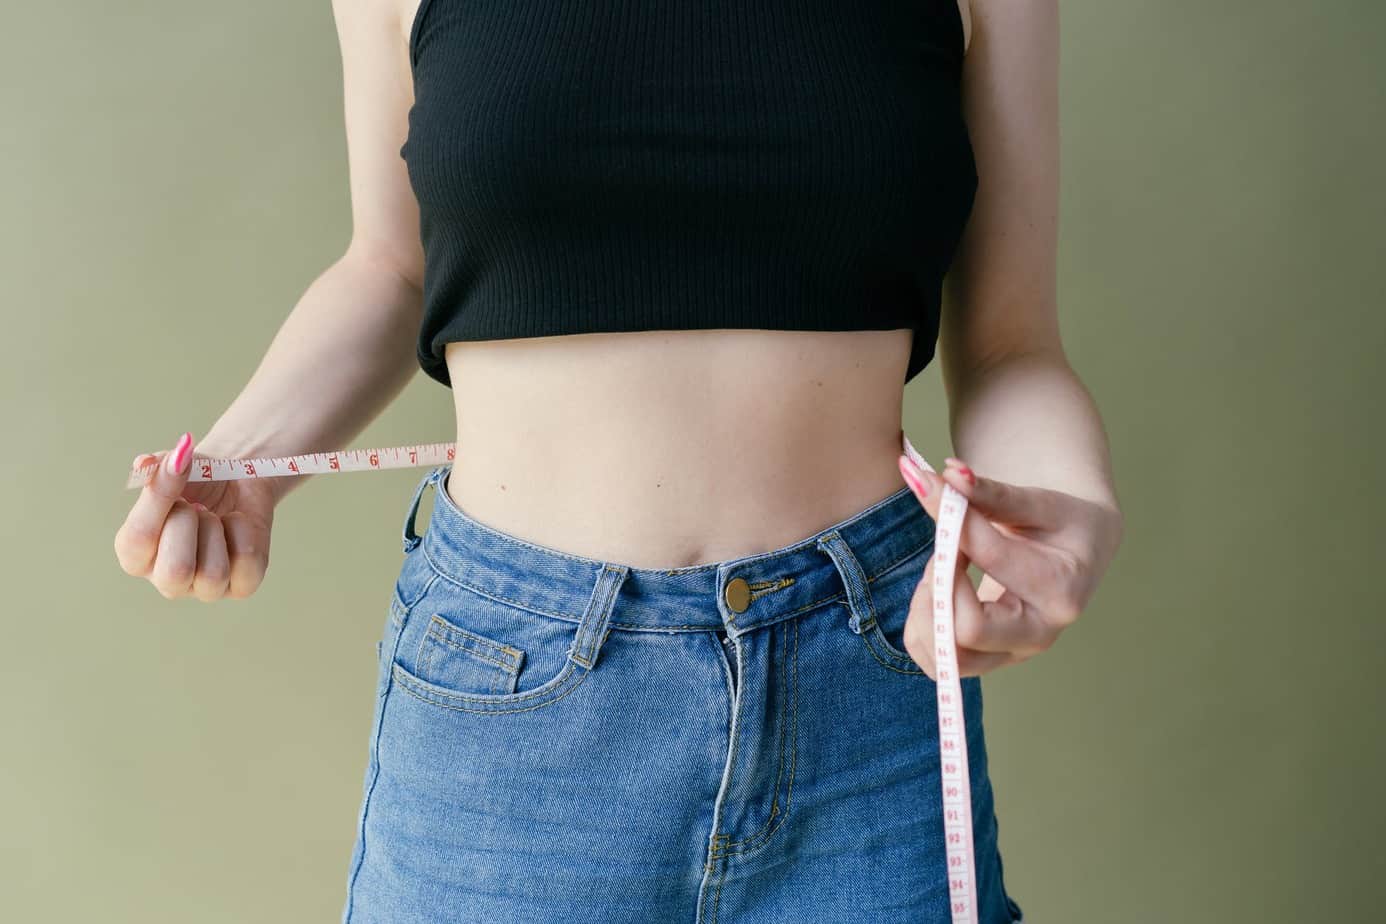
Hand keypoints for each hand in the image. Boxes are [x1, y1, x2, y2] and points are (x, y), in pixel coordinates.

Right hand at [113, 431, 278, 600]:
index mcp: (135, 554)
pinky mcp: (241, 586)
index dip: (159, 499)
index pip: (138, 539)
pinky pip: (247, 562)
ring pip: (213, 573)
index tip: (177, 466)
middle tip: (195, 505)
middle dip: (189, 525)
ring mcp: (204, 588)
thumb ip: (154, 468)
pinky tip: (235, 525)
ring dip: (217, 531)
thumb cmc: (196, 481)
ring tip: (214, 517)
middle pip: (176, 570)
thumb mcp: (172, 468)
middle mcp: (165, 579)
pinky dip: (245, 532)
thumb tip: (144, 464)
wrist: (238, 481)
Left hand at [896, 453, 1123, 677]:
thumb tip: (948, 473)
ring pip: (944, 658)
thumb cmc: (1059, 521)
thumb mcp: (1034, 501)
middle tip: (943, 552)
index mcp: (1059, 589)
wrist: (1077, 550)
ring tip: (941, 571)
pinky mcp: (989, 660)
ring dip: (925, 609)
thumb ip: (989, 492)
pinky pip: (936, 662)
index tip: (934, 490)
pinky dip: (922, 627)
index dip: (952, 523)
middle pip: (965, 631)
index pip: (989, 559)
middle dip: (937, 585)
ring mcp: (1012, 653)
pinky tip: (938, 591)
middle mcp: (1038, 634)